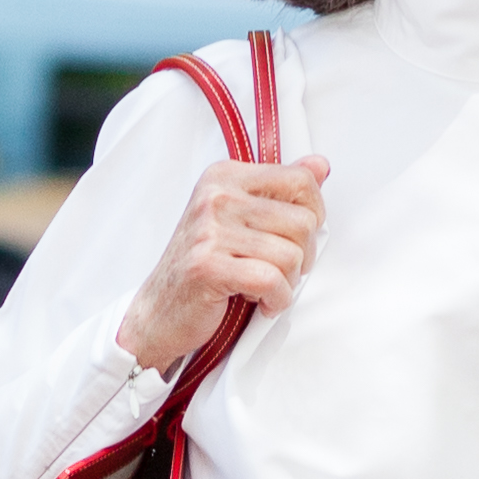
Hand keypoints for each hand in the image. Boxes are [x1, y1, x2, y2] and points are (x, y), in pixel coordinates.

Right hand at [115, 155, 330, 370]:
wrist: (158, 312)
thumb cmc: (202, 268)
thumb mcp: (240, 219)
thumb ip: (279, 191)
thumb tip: (320, 165)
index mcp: (225, 177)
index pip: (300, 180)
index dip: (314, 215)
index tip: (298, 237)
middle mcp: (216, 196)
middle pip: (302, 222)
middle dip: (300, 257)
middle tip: (278, 271)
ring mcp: (210, 230)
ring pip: (290, 255)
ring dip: (286, 283)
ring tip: (262, 288)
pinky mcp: (208, 265)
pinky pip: (271, 281)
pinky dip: (276, 301)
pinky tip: (260, 302)